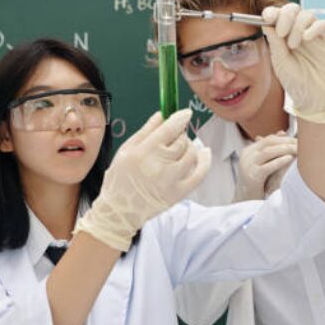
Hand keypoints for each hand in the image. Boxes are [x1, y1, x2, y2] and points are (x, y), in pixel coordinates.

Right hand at [75, 109, 211, 250]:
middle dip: (179, 135)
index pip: (169, 129)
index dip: (180, 118)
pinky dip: (205, 161)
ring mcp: (170, 181)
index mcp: (142, 153)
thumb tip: (162, 115)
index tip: (185, 113)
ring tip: (178, 150)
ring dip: (188, 147)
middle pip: (181, 140)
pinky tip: (204, 153)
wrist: (120, 211)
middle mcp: (157, 166)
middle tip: (172, 138)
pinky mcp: (179, 193)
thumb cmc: (119, 180)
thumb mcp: (125, 151)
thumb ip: (145, 131)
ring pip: (191, 153)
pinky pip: (200, 173)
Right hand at [233, 133, 296, 201]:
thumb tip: (282, 133)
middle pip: (269, 143)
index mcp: (248, 151)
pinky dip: (280, 161)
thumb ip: (270, 149)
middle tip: (302, 144)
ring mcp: (247, 166)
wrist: (245, 200)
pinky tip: (290, 159)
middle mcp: (246, 156)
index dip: (285, 138)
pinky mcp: (252, 176)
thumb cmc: (256, 182)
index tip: (298, 141)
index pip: (268, 139)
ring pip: (268, 152)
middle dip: (287, 142)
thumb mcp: (261, 164)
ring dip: (286, 149)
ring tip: (299, 150)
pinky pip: (268, 166)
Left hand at [262, 3, 324, 124]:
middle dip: (285, 16)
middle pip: (293, 9)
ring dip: (297, 27)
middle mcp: (298, 32)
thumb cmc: (295, 81)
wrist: (313, 97)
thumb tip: (266, 23)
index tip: (266, 17)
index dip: (271, 12)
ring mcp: (314, 34)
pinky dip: (313, 28)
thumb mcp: (280, 62)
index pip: (277, 15)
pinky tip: (306, 39)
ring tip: (293, 46)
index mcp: (284, 36)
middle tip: (281, 33)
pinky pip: (323, 24)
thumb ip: (275, 42)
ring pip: (307, 15)